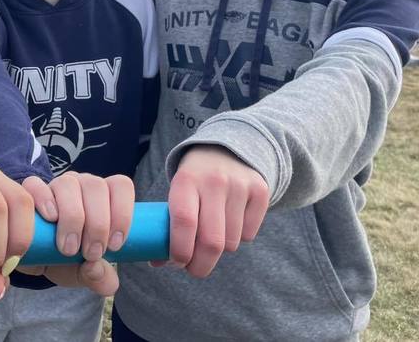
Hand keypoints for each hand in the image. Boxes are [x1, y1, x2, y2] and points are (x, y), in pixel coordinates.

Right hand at [21, 172, 134, 295]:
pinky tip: (49, 219)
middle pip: (96, 186)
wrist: (32, 260)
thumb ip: (99, 277)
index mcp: (102, 197)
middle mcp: (81, 185)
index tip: (114, 245)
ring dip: (72, 218)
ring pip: (68, 184)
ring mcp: (55, 185)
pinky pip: (35, 184)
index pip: (120, 186)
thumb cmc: (65, 259)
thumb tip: (100, 274)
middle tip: (90, 254)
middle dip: (97, 224)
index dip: (122, 213)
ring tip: (68, 249)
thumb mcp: (84, 272)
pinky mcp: (28, 190)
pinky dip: (44, 200)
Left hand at [163, 144, 268, 277]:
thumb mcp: (177, 192)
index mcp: (186, 180)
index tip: (177, 263)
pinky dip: (238, 238)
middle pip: (211, 241)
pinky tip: (230, 221)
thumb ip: (167, 225)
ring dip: (219, 249)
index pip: (184, 221)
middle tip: (194, 268)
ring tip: (211, 235)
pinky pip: (248, 235)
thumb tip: (157, 262)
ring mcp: (240, 185)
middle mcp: (214, 181)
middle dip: (201, 265)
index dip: (180, 250)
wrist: (226, 150)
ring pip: (231, 242)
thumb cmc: (193, 181)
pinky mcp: (260, 192)